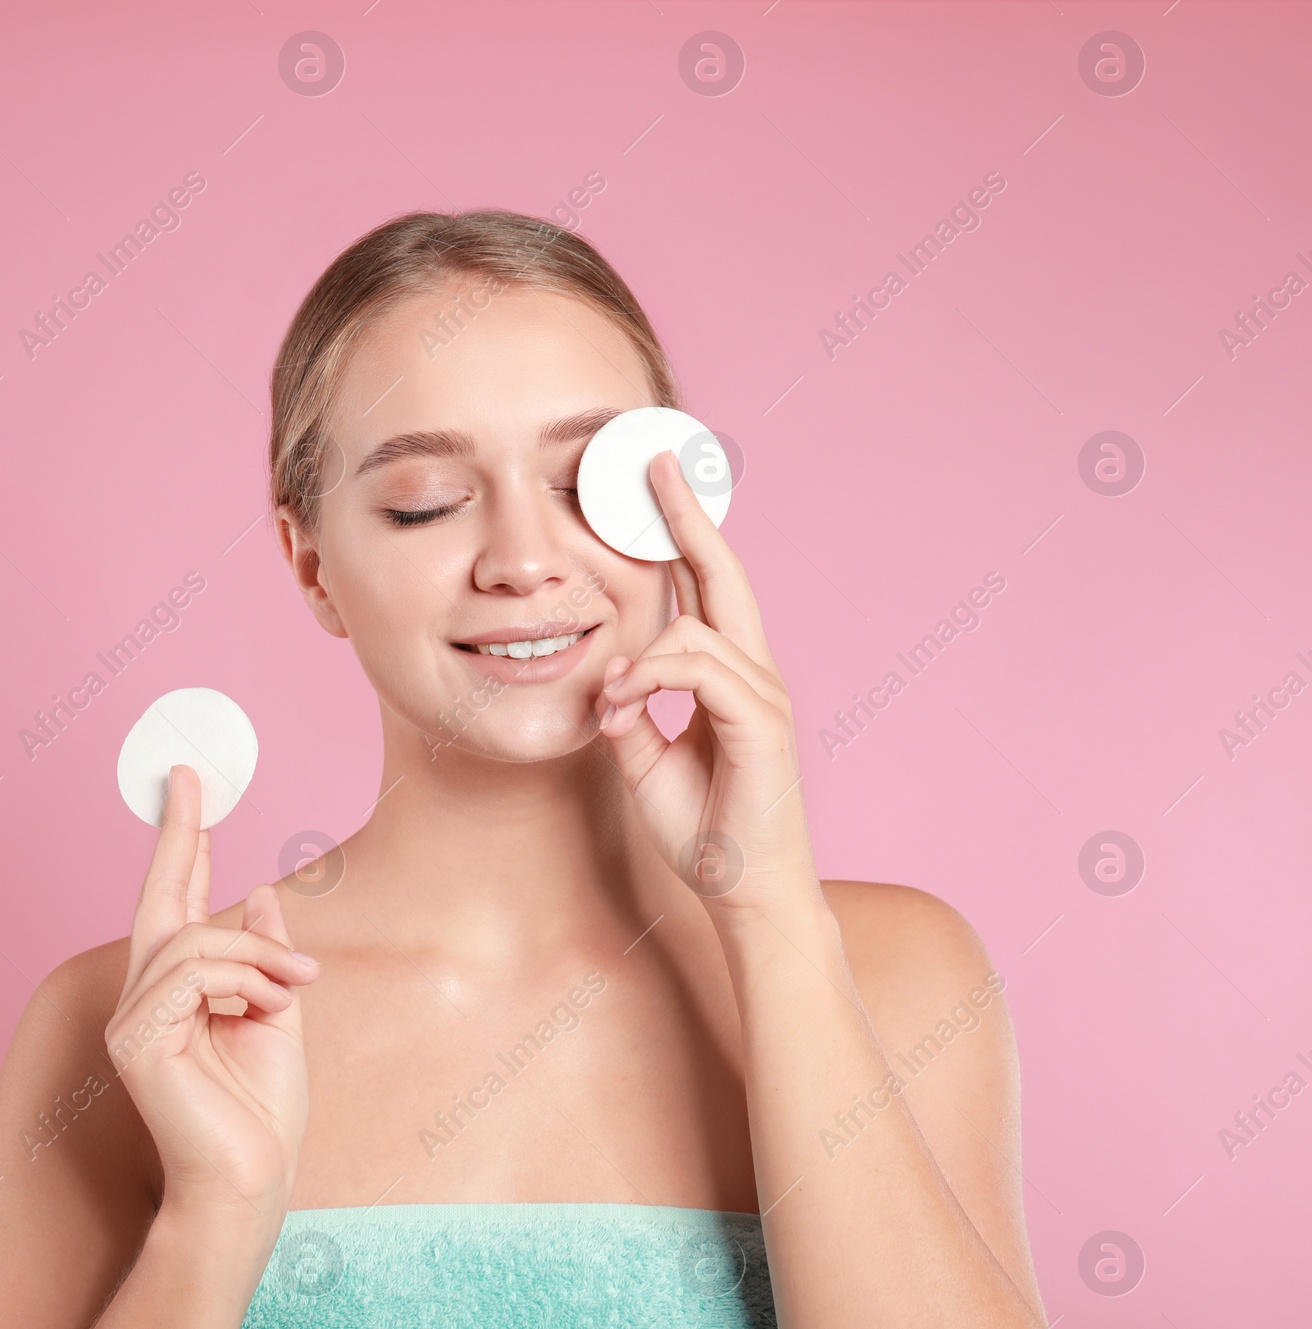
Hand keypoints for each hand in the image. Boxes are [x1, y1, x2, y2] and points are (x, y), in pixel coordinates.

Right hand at [105, 764, 321, 1218]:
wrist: (252, 1179)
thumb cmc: (263, 1111)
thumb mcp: (278, 1012)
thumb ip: (266, 956)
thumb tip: (264, 894)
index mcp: (178, 991)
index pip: (174, 903)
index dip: (179, 843)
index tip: (186, 788)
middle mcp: (144, 998)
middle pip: (162, 900)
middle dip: (175, 833)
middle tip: (189, 776)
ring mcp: (132, 1019)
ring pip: (195, 939)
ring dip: (259, 956)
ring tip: (295, 986)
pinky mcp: (135, 1041)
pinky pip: (191, 975)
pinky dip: (243, 982)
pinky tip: (268, 1007)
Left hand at [593, 451, 820, 911]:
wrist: (746, 897)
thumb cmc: (705, 834)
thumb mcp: (646, 763)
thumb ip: (629, 714)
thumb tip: (606, 678)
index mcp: (729, 678)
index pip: (705, 592)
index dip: (682, 538)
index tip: (655, 492)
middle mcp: (754, 674)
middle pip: (722, 576)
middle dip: (688, 516)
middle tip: (656, 463)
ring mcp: (764, 695)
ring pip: (698, 630)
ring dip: (640, 656)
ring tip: (611, 699)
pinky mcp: (761, 723)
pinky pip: (700, 671)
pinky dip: (654, 679)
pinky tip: (626, 705)